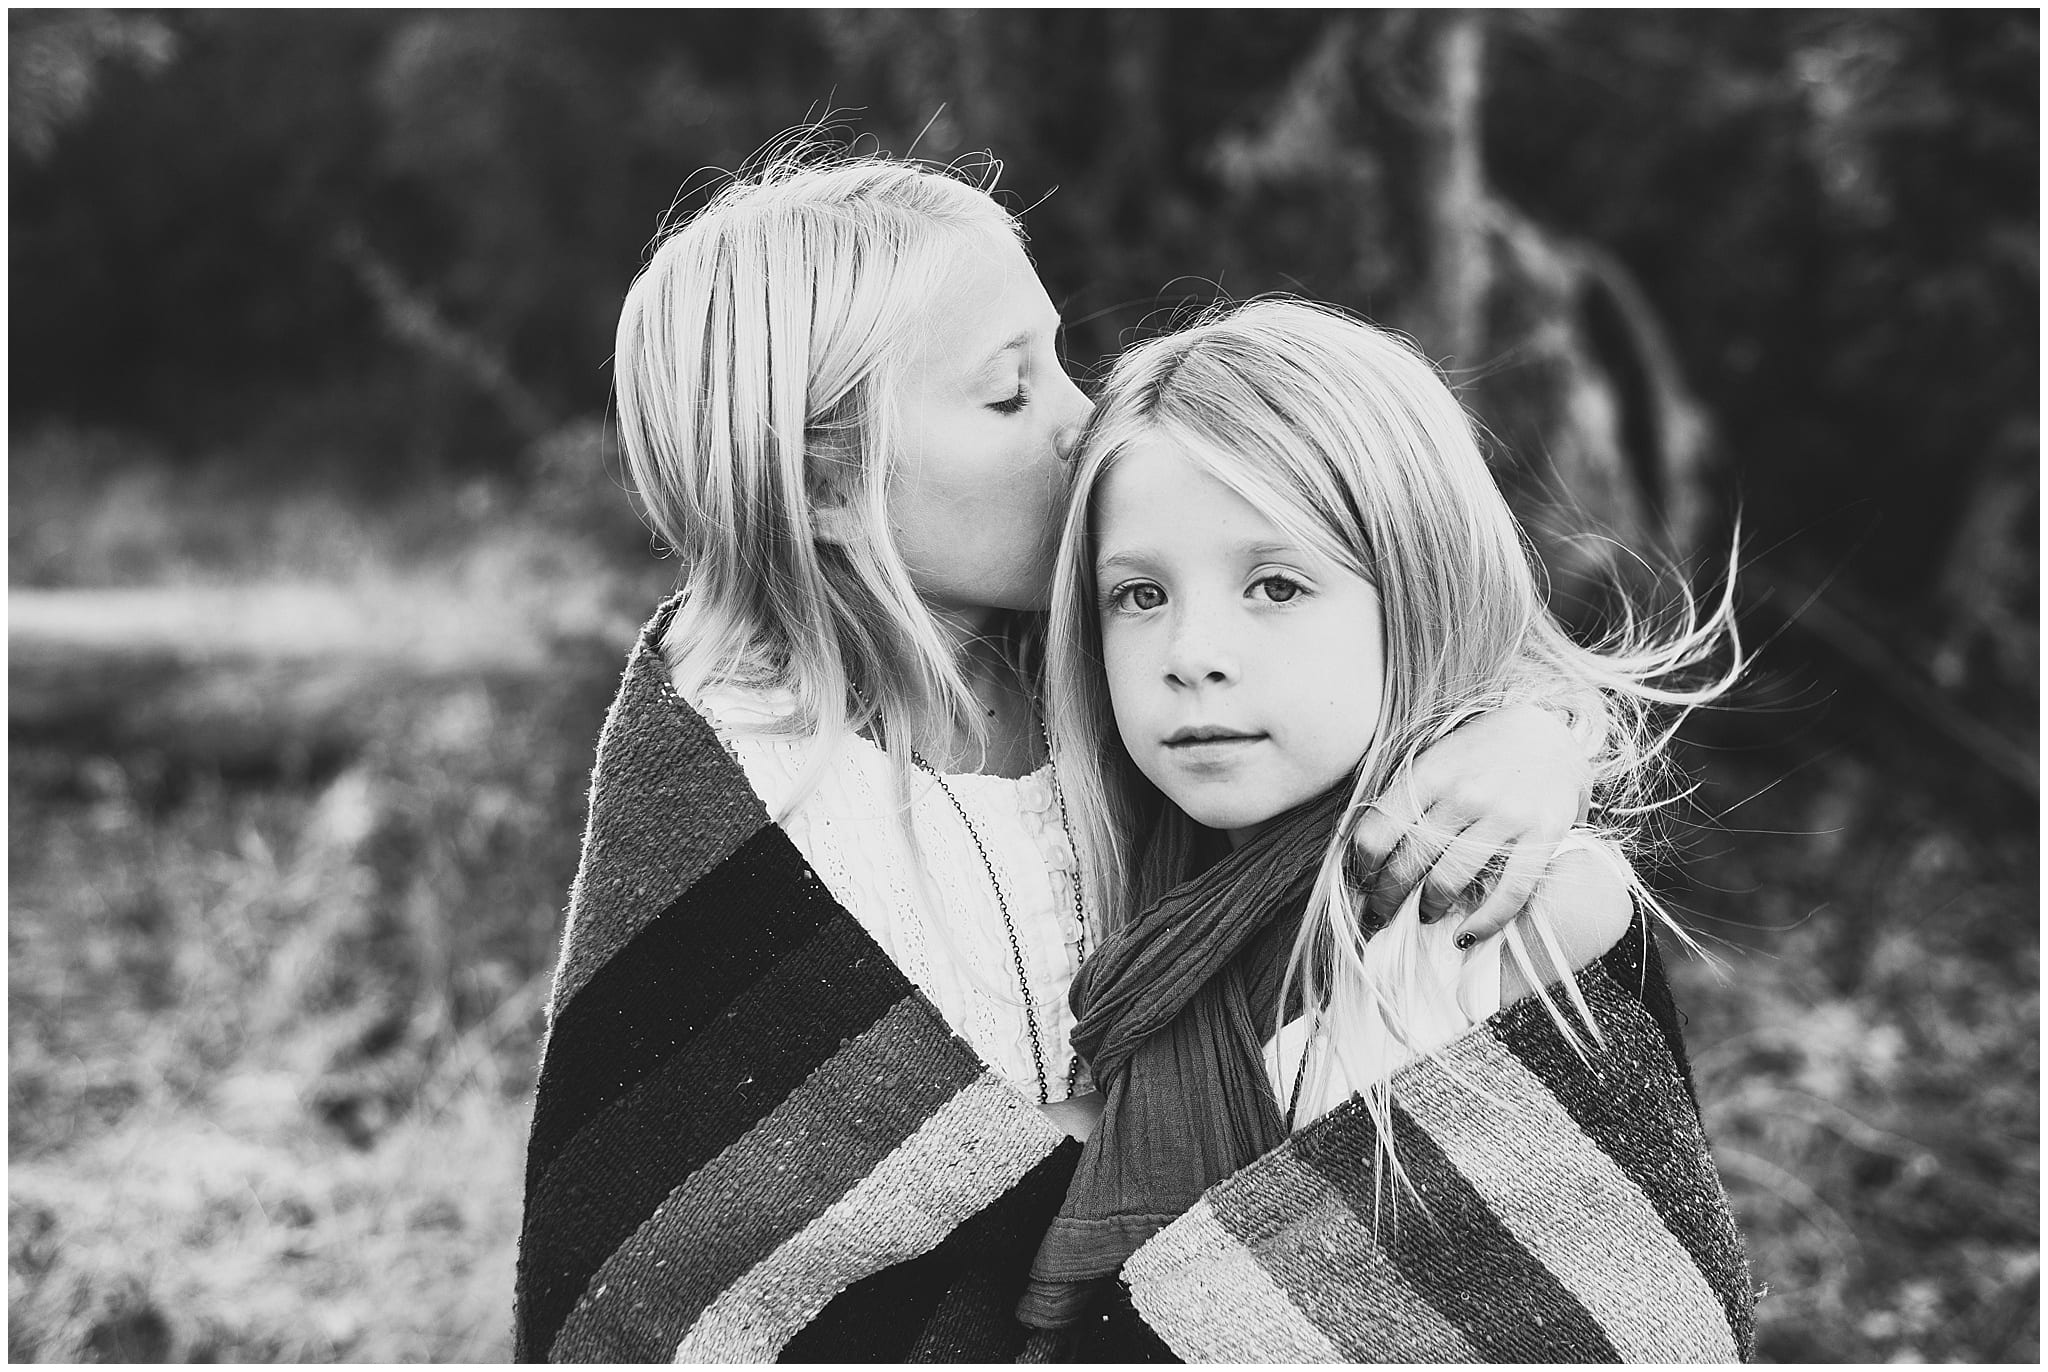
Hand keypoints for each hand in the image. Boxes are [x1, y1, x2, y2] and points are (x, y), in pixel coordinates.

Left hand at [1348, 703, 1592, 940]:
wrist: (1549, 733)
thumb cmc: (1481, 751)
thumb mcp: (1436, 758)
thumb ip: (1407, 798)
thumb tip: (1365, 850)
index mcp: (1430, 773)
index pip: (1378, 833)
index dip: (1362, 867)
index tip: (1360, 881)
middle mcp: (1465, 794)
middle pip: (1410, 862)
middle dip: (1388, 897)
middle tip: (1381, 913)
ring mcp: (1505, 815)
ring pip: (1451, 880)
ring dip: (1429, 908)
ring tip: (1424, 915)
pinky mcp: (1542, 835)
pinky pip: (1509, 893)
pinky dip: (1485, 922)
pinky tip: (1467, 934)